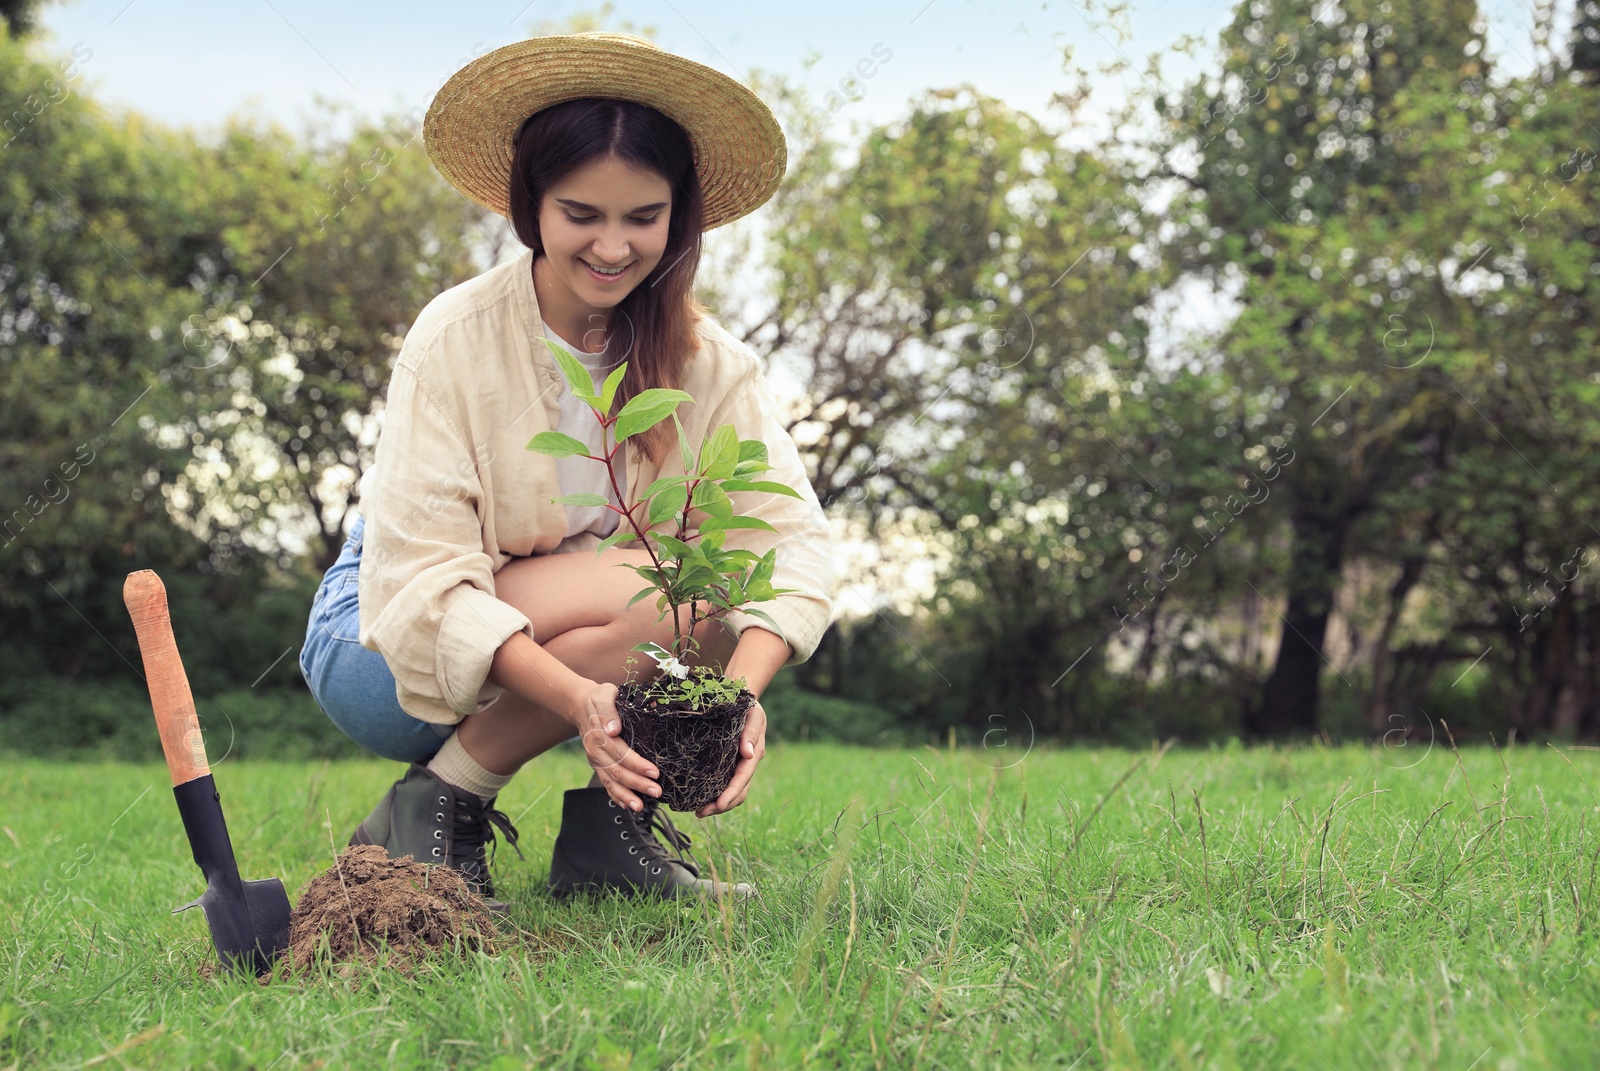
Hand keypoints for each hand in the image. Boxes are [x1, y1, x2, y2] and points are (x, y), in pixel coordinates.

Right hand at [570, 681, 660, 811]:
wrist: (580, 704)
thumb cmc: (599, 698)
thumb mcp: (605, 695)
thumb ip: (609, 712)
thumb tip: (614, 730)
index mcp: (599, 736)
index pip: (621, 753)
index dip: (638, 765)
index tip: (654, 772)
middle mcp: (596, 751)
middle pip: (617, 772)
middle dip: (637, 784)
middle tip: (656, 791)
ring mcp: (596, 760)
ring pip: (610, 782)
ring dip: (626, 796)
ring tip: (641, 807)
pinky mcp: (597, 765)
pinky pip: (606, 784)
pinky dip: (616, 796)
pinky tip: (628, 805)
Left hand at [696, 699, 765, 817]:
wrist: (741, 698)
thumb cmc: (747, 705)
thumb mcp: (753, 714)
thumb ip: (751, 732)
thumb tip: (749, 753)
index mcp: (753, 753)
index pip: (742, 778)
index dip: (731, 793)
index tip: (718, 804)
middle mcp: (746, 763)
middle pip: (738, 792)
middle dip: (722, 805)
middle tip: (701, 813)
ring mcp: (737, 766)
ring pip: (732, 793)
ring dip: (717, 805)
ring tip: (699, 812)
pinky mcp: (727, 764)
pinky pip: (722, 784)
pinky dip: (713, 795)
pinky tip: (698, 799)